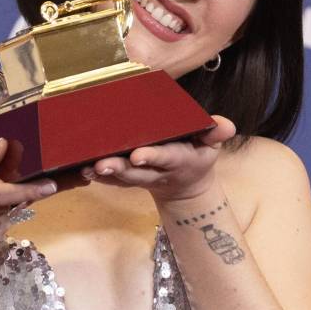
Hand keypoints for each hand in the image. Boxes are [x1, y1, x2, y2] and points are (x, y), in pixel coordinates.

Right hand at [0, 138, 58, 261]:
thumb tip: (4, 144)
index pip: (4, 192)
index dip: (30, 189)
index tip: (51, 185)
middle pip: (10, 199)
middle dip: (17, 187)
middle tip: (6, 178)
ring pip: (9, 211)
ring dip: (7, 201)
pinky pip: (4, 223)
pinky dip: (0, 213)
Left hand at [81, 115, 235, 202]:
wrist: (185, 183)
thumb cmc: (196, 153)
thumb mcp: (211, 144)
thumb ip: (215, 133)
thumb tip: (227, 126)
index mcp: (178, 159)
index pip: (165, 158)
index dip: (152, 157)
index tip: (137, 155)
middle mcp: (157, 171)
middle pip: (136, 172)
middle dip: (119, 169)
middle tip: (101, 164)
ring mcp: (141, 177)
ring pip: (120, 178)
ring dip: (104, 174)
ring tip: (87, 167)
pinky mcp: (128, 179)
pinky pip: (112, 181)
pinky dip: (98, 177)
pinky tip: (82, 169)